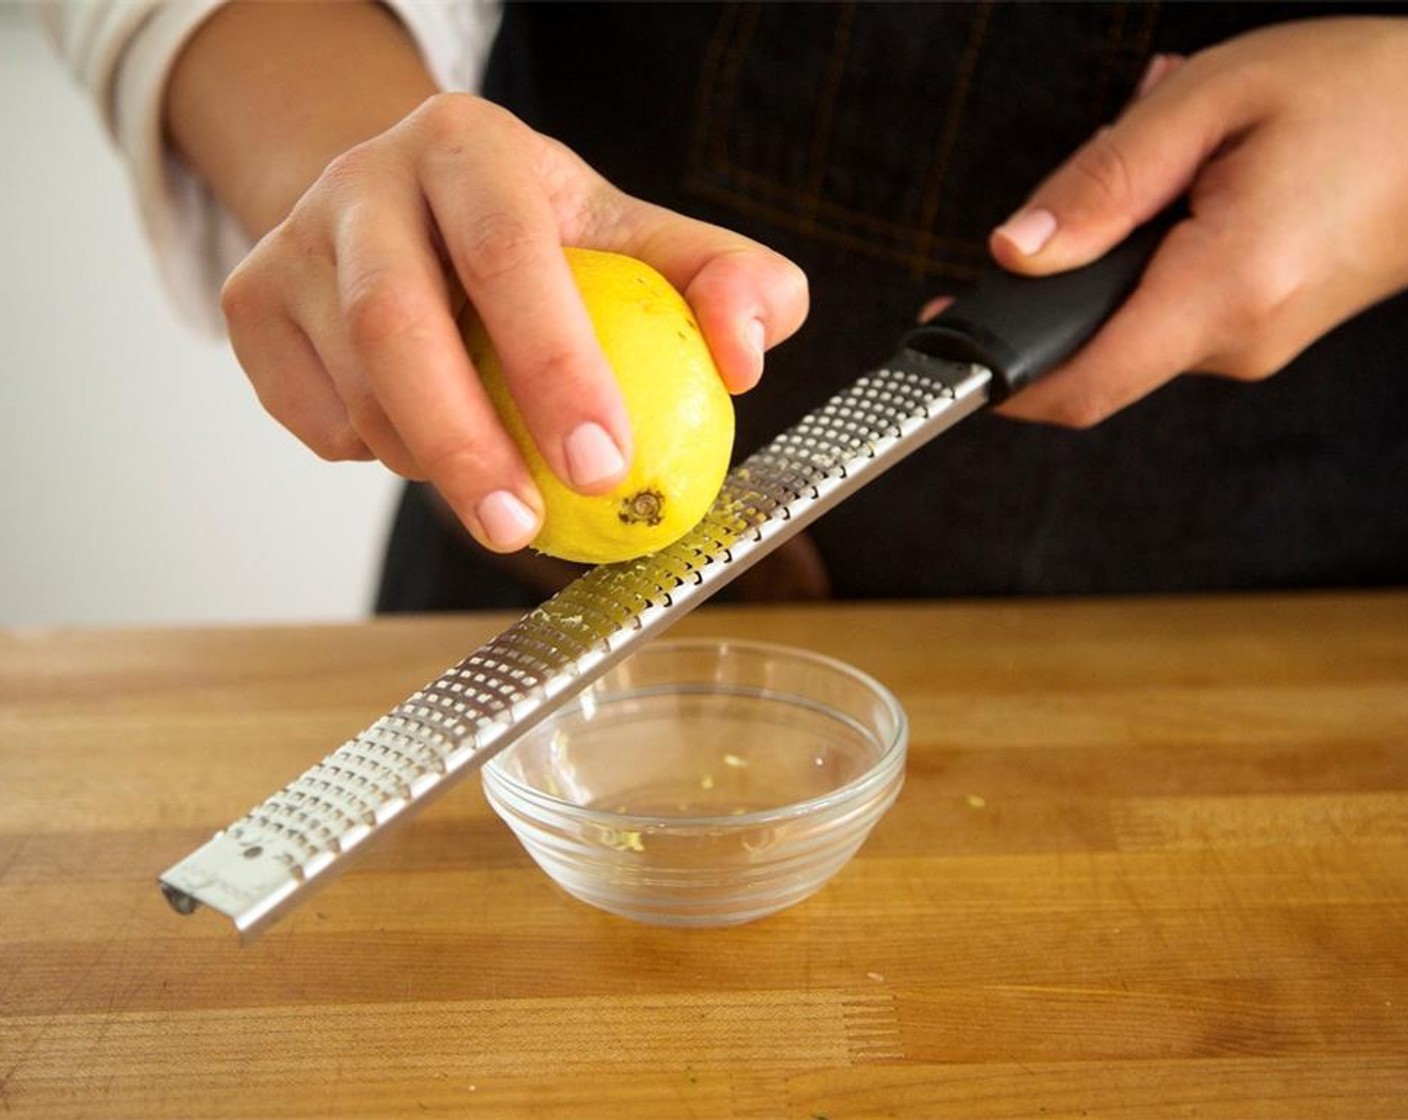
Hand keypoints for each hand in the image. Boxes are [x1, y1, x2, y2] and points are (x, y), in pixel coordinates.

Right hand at [222, 94, 805, 550]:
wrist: (410, 214)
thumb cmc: (545, 244)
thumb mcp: (643, 244)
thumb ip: (725, 284)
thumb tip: (746, 353)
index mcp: (470, 147)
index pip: (509, 252)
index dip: (555, 366)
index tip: (606, 465)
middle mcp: (365, 179)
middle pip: (392, 322)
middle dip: (465, 443)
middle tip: (525, 526)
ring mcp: (292, 241)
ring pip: (351, 385)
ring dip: (429, 463)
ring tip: (495, 489)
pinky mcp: (250, 304)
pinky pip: (313, 419)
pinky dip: (375, 458)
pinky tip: (423, 442)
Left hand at [985, 17, 1407, 426]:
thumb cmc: (1362, 94)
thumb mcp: (1211, 102)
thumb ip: (1100, 185)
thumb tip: (1012, 252)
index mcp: (1223, 289)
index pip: (1079, 383)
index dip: (1000, 379)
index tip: (943, 348)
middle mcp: (1237, 341)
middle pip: (1089, 351)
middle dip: (1067, 274)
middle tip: (1118, 169)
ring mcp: (1250, 347)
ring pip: (1126, 326)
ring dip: (1119, 252)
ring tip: (1186, 164)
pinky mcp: (1256, 335)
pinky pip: (1166, 313)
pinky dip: (1156, 257)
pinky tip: (1202, 188)